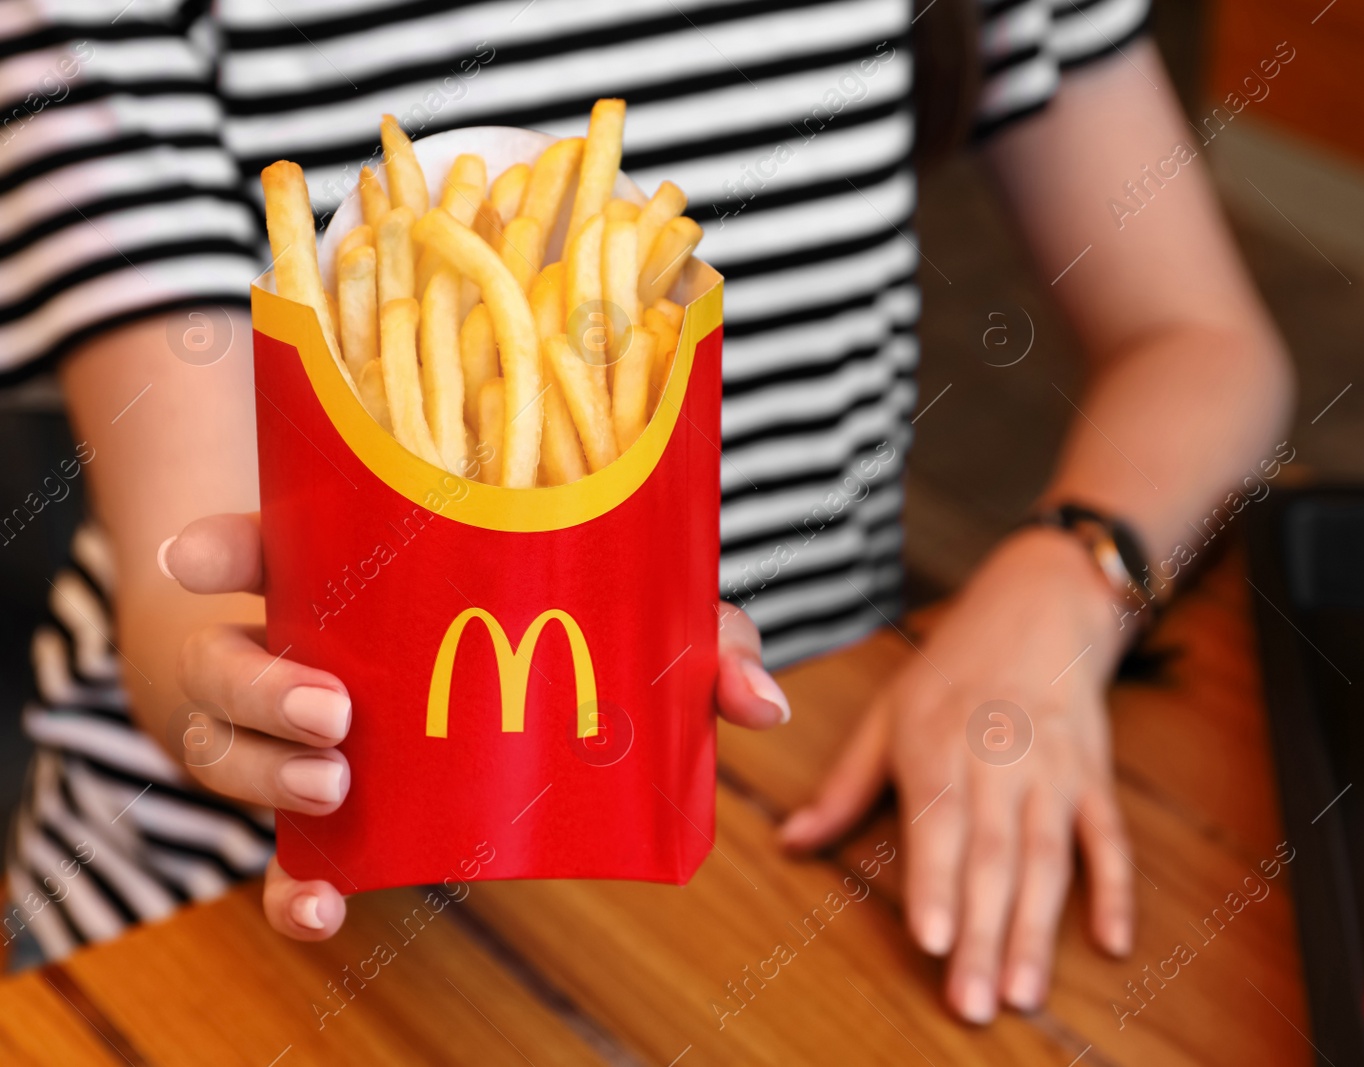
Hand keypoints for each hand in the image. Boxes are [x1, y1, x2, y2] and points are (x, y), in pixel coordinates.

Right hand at [160, 512, 789, 939]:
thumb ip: (700, 640)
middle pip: (233, 657)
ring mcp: (301, 733)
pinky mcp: (326, 811)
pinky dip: (295, 889)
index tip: (194, 556)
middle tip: (337, 709)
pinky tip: (325, 909)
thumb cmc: (562, 632)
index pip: (267, 543)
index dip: (227, 544)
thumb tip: (758, 703)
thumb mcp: (639, 618)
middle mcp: (308, 646)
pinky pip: (283, 854)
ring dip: (269, 773)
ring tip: (337, 784)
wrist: (496, 702)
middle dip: (261, 683)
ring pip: (234, 753)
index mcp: (361, 574)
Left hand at [780, 527, 1134, 1020]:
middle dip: (982, 934)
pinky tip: (1112, 943)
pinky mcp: (1094, 777)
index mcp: (937, 743)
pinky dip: (1115, 888)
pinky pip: (1109, 837)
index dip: (936, 882)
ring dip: (1038, 929)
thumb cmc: (952, 669)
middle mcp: (998, 759)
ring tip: (1024, 992)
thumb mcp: (887, 713)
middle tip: (973, 1003)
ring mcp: (1052, 769)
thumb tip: (790, 842)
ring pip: (1049, 858)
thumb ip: (844, 785)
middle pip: (994, 857)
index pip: (937, 822)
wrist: (1039, 607)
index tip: (931, 939)